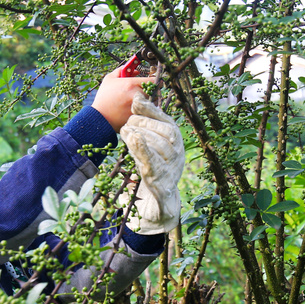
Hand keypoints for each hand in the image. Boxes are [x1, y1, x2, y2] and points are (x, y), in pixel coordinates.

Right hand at [92, 67, 155, 131]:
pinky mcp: (139, 116)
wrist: (100, 117)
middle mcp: (136, 95)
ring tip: (143, 101)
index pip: (152, 81)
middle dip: (152, 91)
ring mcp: (139, 107)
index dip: (155, 81)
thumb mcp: (109, 79)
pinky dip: (148, 110)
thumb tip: (135, 69)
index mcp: (130, 84)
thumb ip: (121, 70)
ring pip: (153, 102)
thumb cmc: (104, 98)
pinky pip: (149, 112)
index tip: (154, 82)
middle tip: (147, 92)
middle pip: (154, 92)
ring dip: (151, 101)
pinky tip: (141, 110)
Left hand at [120, 92, 184, 234]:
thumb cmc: (151, 169)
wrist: (158, 205)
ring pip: (160, 145)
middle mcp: (178, 154)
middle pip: (165, 132)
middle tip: (127, 125)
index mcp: (176, 143)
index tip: (136, 101)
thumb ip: (145, 125)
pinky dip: (143, 150)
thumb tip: (137, 98)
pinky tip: (133, 139)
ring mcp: (172, 169)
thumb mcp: (148, 145)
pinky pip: (153, 162)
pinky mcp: (161, 183)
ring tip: (126, 133)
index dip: (152, 110)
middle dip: (144, 123)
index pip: (167, 121)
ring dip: (141, 135)